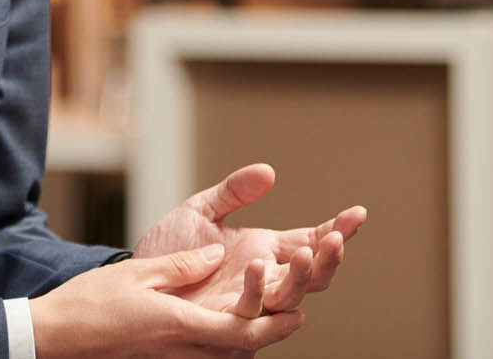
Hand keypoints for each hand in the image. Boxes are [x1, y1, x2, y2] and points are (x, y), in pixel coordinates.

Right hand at [29, 244, 305, 358]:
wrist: (57, 336)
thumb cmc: (92, 303)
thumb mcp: (140, 274)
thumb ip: (184, 266)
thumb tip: (219, 254)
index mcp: (181, 324)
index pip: (240, 331)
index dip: (273, 324)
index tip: (299, 313)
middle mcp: (182, 347)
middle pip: (240, 348)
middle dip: (271, 334)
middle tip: (296, 318)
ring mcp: (171, 356)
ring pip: (224, 353)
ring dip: (250, 336)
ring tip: (271, 318)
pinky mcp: (161, 356)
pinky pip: (204, 352)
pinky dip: (225, 341)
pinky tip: (226, 327)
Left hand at [134, 163, 365, 320]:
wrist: (134, 279)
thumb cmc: (168, 248)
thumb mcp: (200, 210)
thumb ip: (234, 191)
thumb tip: (268, 171)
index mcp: (264, 250)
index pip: (310, 241)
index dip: (337, 230)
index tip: (358, 213)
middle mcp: (263, 280)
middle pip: (311, 276)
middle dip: (329, 259)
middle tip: (336, 239)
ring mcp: (247, 303)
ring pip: (289, 298)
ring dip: (301, 278)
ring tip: (303, 253)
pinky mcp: (224, 321)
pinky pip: (248, 312)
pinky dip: (258, 293)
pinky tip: (260, 269)